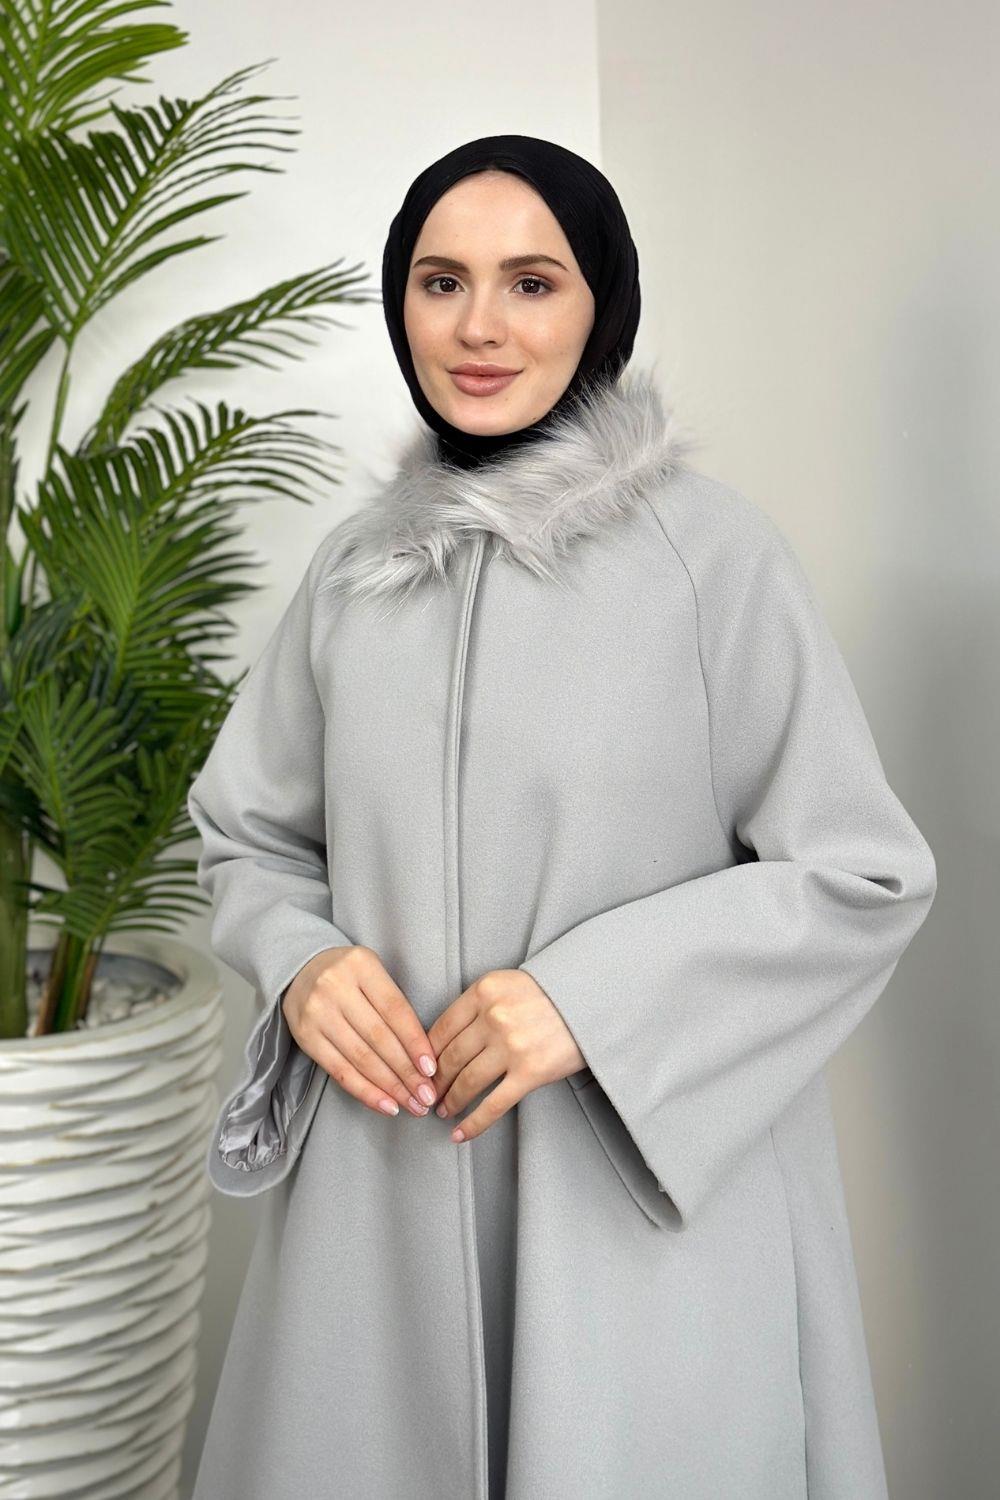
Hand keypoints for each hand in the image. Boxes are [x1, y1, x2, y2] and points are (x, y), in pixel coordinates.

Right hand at [281, 945, 439, 1118]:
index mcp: (361, 965)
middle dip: (407, 1072)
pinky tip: (386, 1105)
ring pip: (360, 1058)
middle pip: (379, 1037)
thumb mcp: (372, 972)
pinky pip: (339, 1071)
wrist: (300, 970)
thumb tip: (423, 1055)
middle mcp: (336, 987)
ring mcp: (317, 1013)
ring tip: (412, 1104)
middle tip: (427, 1096)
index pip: (395, 1010)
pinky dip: (365, 1092)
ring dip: (390, 1087)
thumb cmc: (349, 975)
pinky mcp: (305, 1037)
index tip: (432, 1069)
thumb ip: (394, 1004)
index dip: (415, 1042)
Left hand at [427, 969, 585, 1142]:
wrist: (594, 1000)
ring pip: (467, 1082)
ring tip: (443, 1111)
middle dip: (435, 1081)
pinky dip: (473, 1123)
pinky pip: (494, 1104)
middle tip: (427, 1095)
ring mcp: (512, 1047)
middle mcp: (494, 1018)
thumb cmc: (550, 992)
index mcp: (484, 992)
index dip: (425, 1054)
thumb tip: (446, 1039)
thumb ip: (478, 1004)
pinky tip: (460, 1134)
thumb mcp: (508, 984)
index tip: (420, 1069)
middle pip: (450, 1057)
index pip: (441, 1028)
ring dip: (450, 1101)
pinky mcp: (531, 1072)